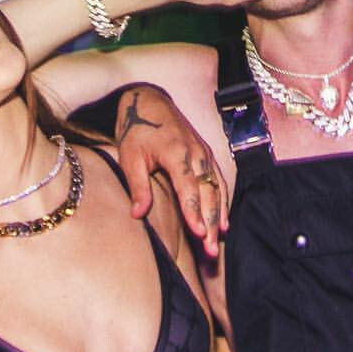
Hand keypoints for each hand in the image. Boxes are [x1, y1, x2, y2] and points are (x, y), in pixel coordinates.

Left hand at [113, 83, 228, 256]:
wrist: (149, 102)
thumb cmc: (136, 130)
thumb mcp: (129, 156)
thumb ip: (137, 186)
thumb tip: (138, 214)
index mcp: (176, 152)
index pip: (189, 187)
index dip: (194, 211)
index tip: (199, 233)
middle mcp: (196, 153)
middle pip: (208, 192)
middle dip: (211, 222)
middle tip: (210, 248)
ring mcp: (205, 154)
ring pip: (218, 189)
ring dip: (219, 216)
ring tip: (218, 241)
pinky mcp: (207, 156)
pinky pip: (219, 182)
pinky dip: (223, 203)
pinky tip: (223, 222)